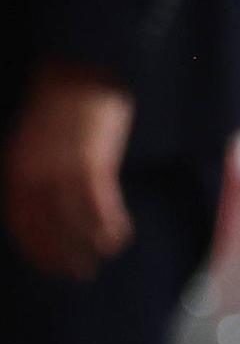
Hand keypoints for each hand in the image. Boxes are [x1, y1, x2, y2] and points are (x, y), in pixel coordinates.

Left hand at [6, 62, 134, 279]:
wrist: (81, 70)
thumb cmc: (62, 103)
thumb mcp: (35, 140)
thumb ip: (34, 171)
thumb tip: (45, 203)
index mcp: (16, 170)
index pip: (21, 225)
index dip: (37, 250)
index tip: (53, 266)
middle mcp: (34, 176)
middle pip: (46, 229)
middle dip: (62, 256)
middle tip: (79, 273)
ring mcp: (63, 170)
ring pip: (73, 223)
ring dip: (88, 246)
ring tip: (102, 257)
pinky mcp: (92, 161)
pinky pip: (100, 205)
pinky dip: (110, 224)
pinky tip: (119, 236)